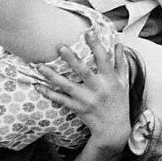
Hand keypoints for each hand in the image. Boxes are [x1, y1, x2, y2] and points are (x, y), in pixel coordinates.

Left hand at [36, 31, 130, 151]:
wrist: (113, 129)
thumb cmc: (119, 101)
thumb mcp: (124, 81)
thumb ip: (120, 62)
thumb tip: (118, 43)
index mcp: (110, 80)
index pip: (104, 60)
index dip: (97, 45)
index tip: (88, 32)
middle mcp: (98, 89)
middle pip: (83, 72)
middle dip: (71, 60)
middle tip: (60, 47)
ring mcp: (86, 100)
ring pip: (67, 87)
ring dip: (52, 76)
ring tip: (40, 66)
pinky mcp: (77, 108)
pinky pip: (61, 100)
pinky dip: (49, 93)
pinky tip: (37, 85)